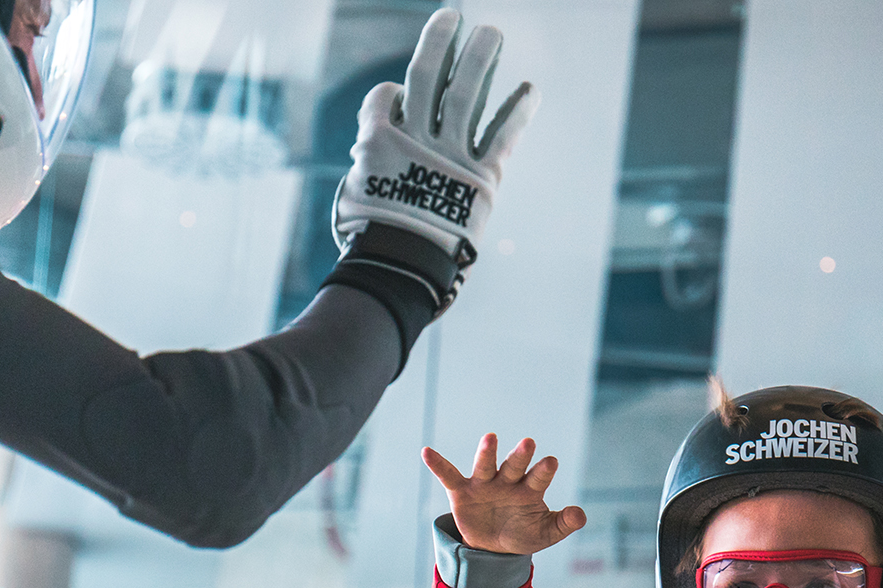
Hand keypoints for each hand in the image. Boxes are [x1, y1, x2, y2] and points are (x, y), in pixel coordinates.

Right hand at [333, 10, 538, 268]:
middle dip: (439, 42)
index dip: (390, 94)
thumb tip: (365, 164)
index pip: (385, 99)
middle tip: (452, 15)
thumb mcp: (351, 202)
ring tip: (491, 31)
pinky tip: (531, 88)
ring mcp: (450, 154)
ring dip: (479, 58)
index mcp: (377, 141)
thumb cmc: (369, 243)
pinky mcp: (481, 177)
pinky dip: (518, 110)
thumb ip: (363, 173)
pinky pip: (503, 135)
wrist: (402, 269)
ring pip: (465, 94)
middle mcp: (415, 138)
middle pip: (427, 76)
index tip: (397, 100)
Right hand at [422, 434, 584, 555]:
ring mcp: (484, 484)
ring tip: (491, 438)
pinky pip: (448, 476)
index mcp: (529, 489)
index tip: (550, 462)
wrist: (493, 548)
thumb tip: (581, 515)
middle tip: (528, 443)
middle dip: (520, 456)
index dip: (543, 471)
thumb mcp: (545, 534)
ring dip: (487, 453)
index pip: (538, 477)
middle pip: (514, 466)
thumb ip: (563, 523)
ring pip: (486, 465)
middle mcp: (507, 481)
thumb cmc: (522, 533)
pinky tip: (427, 452)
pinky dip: (438, 464)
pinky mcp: (462, 491)